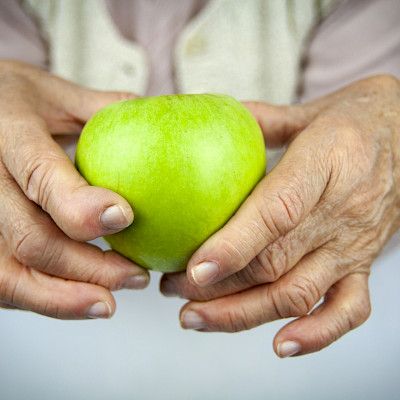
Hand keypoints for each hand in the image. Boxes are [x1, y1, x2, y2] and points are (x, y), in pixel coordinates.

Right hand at [0, 61, 148, 318]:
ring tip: (111, 302)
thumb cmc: (14, 101)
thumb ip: (102, 109)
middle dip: (88, 266)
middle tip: (136, 274)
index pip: (39, 175)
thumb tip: (158, 119)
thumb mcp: (54, 93)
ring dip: (67, 296)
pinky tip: (82, 299)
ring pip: (12, 273)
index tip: (124, 217)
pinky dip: (46, 299)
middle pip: (31, 239)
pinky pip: (5, 282)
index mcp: (8, 134)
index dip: (79, 205)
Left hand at [160, 75, 399, 356]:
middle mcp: (341, 212)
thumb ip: (259, 121)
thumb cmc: (360, 119)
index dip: (234, 246)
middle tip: (173, 288)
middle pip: (276, 264)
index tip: (194, 269)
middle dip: (217, 288)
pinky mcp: (364, 264)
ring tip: (197, 318)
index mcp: (325, 164)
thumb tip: (209, 128)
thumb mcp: (308, 111)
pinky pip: (347, 310)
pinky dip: (316, 335)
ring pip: (299, 295)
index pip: (278, 213)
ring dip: (243, 314)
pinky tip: (280, 345)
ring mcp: (354, 245)